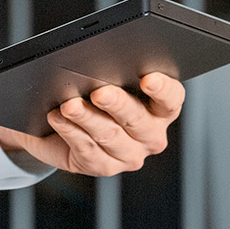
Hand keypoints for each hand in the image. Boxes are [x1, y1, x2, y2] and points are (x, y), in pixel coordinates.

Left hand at [0, 73, 183, 175]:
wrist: (69, 128)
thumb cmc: (97, 96)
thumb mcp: (110, 81)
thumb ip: (113, 74)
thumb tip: (96, 62)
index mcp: (162, 109)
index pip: (171, 98)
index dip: (162, 89)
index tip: (148, 78)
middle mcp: (151, 135)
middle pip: (137, 119)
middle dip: (117, 104)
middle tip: (100, 92)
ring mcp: (129, 155)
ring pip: (108, 135)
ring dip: (87, 118)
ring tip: (70, 105)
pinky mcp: (104, 167)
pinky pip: (87, 150)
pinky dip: (70, 132)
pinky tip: (58, 119)